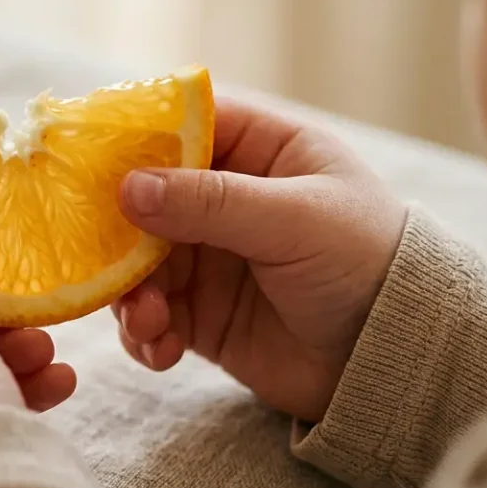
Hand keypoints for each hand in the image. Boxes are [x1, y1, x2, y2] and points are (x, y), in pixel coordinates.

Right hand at [112, 98, 407, 423]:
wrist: (398, 362)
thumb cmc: (368, 264)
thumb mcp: (295, 220)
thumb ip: (210, 202)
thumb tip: (127, 187)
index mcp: (260, 151)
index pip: (184, 125)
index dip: (135, 136)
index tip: (88, 156)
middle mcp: (226, 200)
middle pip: (143, 197)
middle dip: (117, 229)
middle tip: (100, 255)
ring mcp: (209, 258)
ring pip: (136, 261)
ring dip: (128, 291)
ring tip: (147, 318)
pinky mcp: (200, 315)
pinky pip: (150, 315)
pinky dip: (143, 331)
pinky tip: (160, 347)